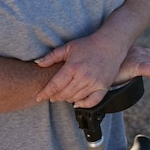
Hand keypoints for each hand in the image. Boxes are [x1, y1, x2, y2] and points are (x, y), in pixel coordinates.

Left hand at [35, 42, 149, 108]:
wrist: (110, 45)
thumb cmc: (88, 45)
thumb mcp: (68, 47)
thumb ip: (51, 56)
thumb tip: (38, 63)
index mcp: (73, 67)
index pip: (55, 85)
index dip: (45, 93)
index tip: (39, 97)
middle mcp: (83, 77)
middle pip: (64, 94)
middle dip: (55, 96)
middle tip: (52, 95)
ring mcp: (94, 83)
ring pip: (75, 98)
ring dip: (67, 99)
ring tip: (63, 95)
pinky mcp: (103, 87)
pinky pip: (92, 102)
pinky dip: (83, 104)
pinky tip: (77, 102)